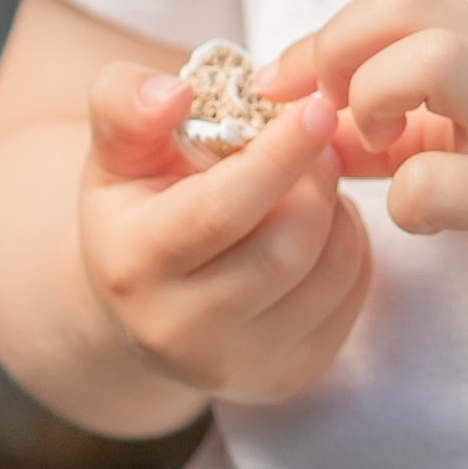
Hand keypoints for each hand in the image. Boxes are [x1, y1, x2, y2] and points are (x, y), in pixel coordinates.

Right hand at [79, 60, 369, 403]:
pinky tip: (320, 224)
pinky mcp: (287, 377)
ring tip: (314, 179)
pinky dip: (351, 247)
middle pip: (286, 247)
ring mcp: (237, 366)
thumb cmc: (138, 207)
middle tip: (320, 138)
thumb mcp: (117, 151)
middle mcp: (178, 331)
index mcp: (132, 265)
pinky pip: (350, 298)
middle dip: (316, 181)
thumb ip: (126, 104)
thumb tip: (172, 92)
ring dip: (338, 210)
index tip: (317, 108)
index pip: (222, 211)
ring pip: (328, 273)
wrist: (143, 303)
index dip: (279, 156)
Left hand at [260, 0, 467, 354]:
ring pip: (429, 63)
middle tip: (322, 114)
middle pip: (406, 7)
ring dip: (372, 100)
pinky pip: (441, 182)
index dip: (329, 35)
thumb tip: (316, 126)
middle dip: (335, 52)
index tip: (287, 86)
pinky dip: (405, 200)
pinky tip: (420, 220)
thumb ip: (406, 124)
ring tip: (376, 147)